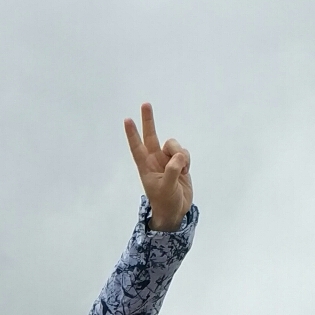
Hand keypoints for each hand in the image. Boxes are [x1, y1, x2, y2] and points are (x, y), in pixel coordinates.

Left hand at [124, 102, 192, 230]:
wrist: (176, 210)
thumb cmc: (165, 202)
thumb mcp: (166, 188)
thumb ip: (172, 171)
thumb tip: (179, 157)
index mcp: (146, 166)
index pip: (137, 147)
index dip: (132, 134)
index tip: (127, 120)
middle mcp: (155, 160)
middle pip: (151, 135)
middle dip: (149, 120)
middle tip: (145, 104)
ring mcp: (167, 160)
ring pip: (174, 145)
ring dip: (180, 155)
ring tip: (181, 171)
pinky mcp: (179, 162)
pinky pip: (184, 153)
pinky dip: (187, 161)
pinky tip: (185, 172)